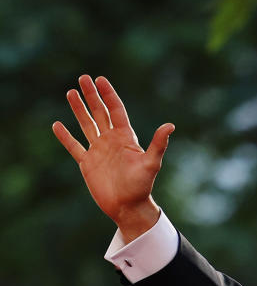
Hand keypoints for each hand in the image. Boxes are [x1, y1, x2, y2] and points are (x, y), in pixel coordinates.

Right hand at [51, 75, 173, 241]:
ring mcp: (98, 151)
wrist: (128, 207)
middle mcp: (111, 141)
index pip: (116, 111)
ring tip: (71, 92)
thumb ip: (158, 144)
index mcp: (126, 138)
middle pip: (100, 113)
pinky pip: (74, 146)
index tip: (100, 79)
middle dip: (92, 96)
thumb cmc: (142, 186)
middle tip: (83, 78)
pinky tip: (57, 125)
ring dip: (78, 109)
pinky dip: (65, 136)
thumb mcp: (151, 163)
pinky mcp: (87, 163)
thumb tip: (170, 125)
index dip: (108, 95)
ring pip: (86, 125)